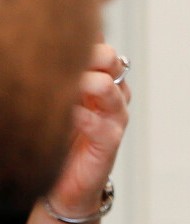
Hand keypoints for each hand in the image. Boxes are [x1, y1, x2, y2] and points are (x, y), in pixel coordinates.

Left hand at [45, 42, 130, 218]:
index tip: (60, 39)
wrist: (65, 185)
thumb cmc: (58, 140)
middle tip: (64, 60)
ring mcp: (114, 117)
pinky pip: (101, 124)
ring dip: (86, 83)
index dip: (86, 39)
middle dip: (89, 55)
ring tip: (66, 88)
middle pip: (111, 59)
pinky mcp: (110, 141)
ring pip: (109, 87)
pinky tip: (67, 117)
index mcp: (99, 79)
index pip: (99, 46)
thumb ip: (58, 78)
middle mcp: (111, 94)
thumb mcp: (58, 103)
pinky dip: (82, 118)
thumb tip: (42, 48)